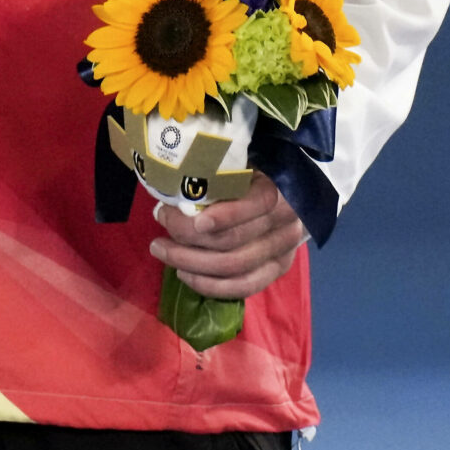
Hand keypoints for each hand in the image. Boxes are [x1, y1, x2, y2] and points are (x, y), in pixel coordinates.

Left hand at [149, 173, 306, 299]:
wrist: (290, 195)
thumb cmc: (254, 172)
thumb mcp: (241, 163)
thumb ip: (218, 171)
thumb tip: (173, 182)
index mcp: (279, 190)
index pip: (257, 204)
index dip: (227, 215)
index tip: (195, 219)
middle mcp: (286, 224)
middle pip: (235, 241)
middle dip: (189, 238)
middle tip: (159, 225)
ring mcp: (283, 251)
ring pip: (234, 268)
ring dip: (191, 263)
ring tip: (161, 250)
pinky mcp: (276, 270)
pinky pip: (242, 287)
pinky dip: (210, 285)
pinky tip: (184, 274)